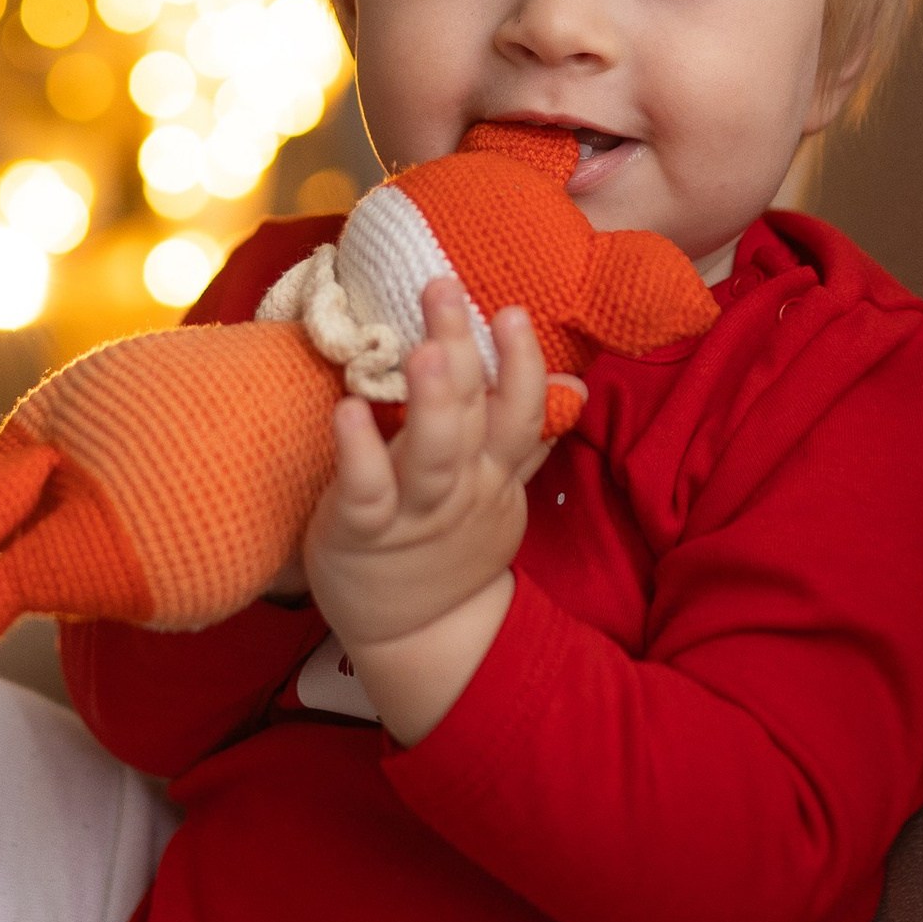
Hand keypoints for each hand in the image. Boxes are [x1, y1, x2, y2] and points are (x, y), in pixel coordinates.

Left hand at [303, 280, 563, 740]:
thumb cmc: (448, 544)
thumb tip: (574, 380)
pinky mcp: (362, 533)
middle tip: (443, 285)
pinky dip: (359, 453)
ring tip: (424, 350)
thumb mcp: (499, 492)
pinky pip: (366, 494)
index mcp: (492, 472)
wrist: (418, 636)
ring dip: (432, 402)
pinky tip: (348, 411)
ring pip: (432, 455)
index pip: (519, 411)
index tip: (511, 309)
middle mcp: (462, 487)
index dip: (519, 363)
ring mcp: (414, 512)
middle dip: (465, 350)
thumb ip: (528, 434)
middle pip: (474, 416)